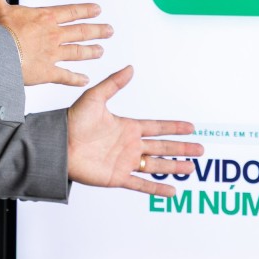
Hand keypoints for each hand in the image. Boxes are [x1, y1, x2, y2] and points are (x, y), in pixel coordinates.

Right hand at [0, 0, 112, 86]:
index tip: (97, 10)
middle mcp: (52, 35)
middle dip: (96, 30)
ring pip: (77, 52)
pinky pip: (65, 76)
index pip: (70, 11)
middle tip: (109, 31)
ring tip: (100, 51)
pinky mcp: (46, 73)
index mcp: (43, 18)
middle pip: (80, 32)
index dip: (85, 10)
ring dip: (90, 51)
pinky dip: (76, 79)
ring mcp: (52, 54)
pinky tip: (85, 80)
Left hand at [66, 66, 203, 195]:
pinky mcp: (117, 177)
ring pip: (156, 166)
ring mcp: (125, 162)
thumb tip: (131, 68)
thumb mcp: (95, 97)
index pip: (157, 127)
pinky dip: (157, 188)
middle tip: (201, 149)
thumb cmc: (72, 121)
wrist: (58, 145)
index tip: (191, 127)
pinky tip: (172, 190)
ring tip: (191, 168)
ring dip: (174, 166)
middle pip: (162, 147)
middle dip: (181, 148)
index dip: (174, 127)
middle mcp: (129, 145)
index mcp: (127, 127)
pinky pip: (141, 184)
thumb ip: (114, 83)